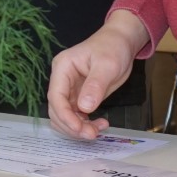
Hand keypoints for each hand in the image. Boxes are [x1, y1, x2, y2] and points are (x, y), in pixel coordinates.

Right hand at [47, 11, 148, 139]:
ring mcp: (69, 90)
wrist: (121, 42)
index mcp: (62, 68)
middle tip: (92, 134)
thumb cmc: (113, 48)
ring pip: (64, 116)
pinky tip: (100, 125)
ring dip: (77, 128)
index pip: (56, 96)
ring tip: (98, 130)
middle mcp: (62, 80)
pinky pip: (75, 116)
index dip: (65, 116)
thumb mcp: (107, 65)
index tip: (80, 129)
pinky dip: (84, 125)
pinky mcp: (78, 97)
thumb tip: (84, 108)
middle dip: (72, 125)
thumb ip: (95, 85)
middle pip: (57, 110)